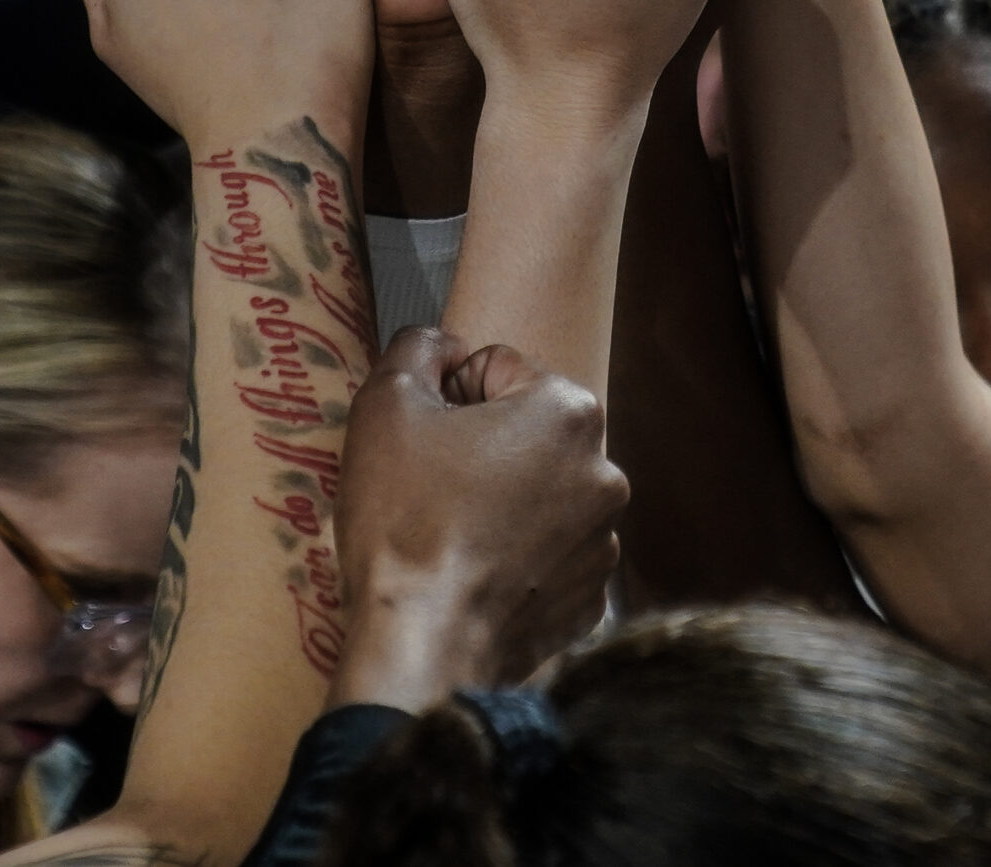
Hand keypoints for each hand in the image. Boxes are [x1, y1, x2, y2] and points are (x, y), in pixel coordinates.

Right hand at [329, 327, 626, 708]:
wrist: (424, 646)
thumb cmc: (405, 521)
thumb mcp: (385, 404)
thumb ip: (417, 348)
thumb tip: (443, 344)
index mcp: (568, 411)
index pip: (495, 368)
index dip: (445, 397)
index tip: (422, 439)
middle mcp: (605, 471)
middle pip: (524, 431)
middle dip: (478, 448)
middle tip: (428, 488)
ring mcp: (604, 541)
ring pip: (537, 493)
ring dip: (499, 501)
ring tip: (448, 535)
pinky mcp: (590, 598)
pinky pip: (547, 555)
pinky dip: (514, 557)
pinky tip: (471, 574)